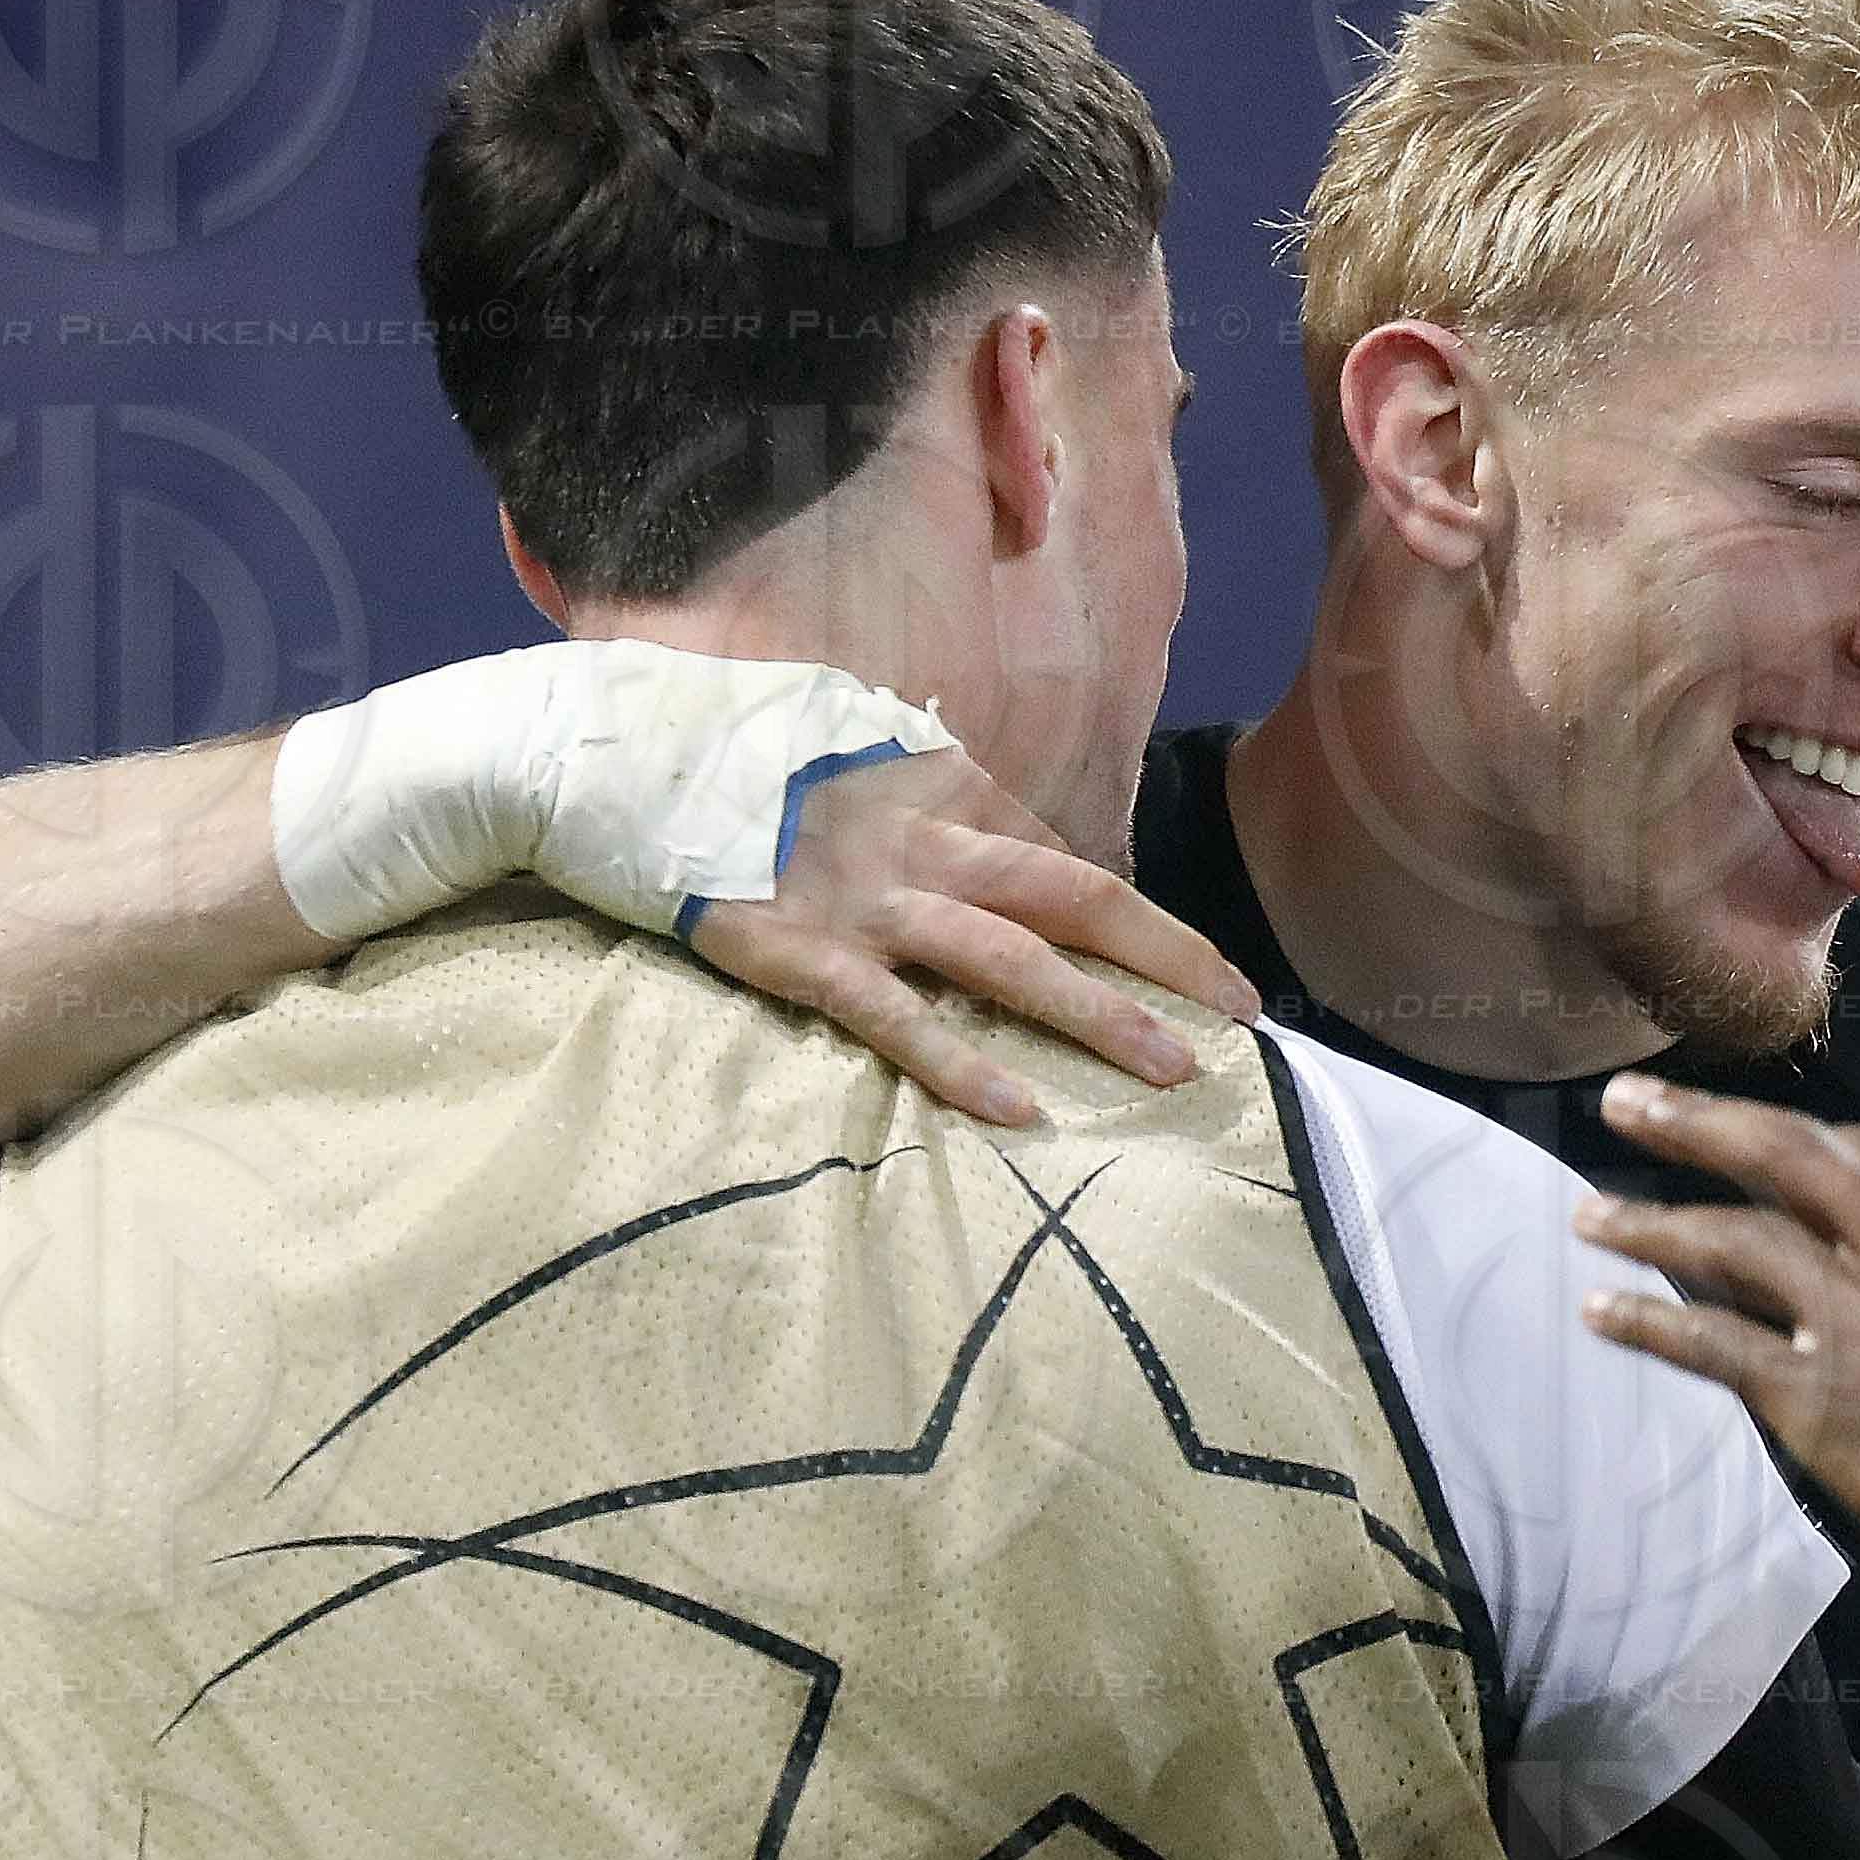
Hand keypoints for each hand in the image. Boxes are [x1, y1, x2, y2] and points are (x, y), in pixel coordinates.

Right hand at [689, 749, 1260, 1124]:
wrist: (617, 758)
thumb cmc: (743, 760)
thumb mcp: (855, 750)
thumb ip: (932, 799)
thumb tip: (1006, 852)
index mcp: (943, 788)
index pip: (1061, 861)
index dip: (1138, 919)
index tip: (1195, 971)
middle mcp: (923, 841)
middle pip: (1075, 897)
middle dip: (1169, 954)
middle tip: (1242, 1011)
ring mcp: (867, 900)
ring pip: (1010, 959)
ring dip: (1100, 1013)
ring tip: (1174, 1067)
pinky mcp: (803, 952)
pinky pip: (898, 1018)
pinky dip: (960, 1062)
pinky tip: (1018, 1108)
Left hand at [1569, 1070, 1859, 1607]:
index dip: (1811, 1144)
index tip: (1761, 1141)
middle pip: (1791, 1158)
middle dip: (1701, 1123)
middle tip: (1630, 1105)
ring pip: (1735, 1239)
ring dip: (1649, 1219)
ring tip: (1590, 1213)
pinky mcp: (1823, 1403)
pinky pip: (1713, 1344)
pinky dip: (1648, 1321)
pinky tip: (1603, 1312)